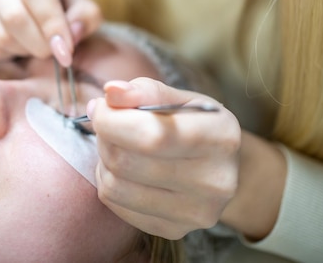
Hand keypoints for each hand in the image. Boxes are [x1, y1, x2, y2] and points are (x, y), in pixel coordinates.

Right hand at [0, 0, 101, 63]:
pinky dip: (5, 55)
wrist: (30, 2)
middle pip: (13, 14)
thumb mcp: (80, 6)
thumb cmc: (56, 1)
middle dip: (38, 43)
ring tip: (36, 45)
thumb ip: (85, 18)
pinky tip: (17, 45)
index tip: (65, 48)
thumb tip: (71, 34)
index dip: (50, 22)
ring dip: (23, 50)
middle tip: (52, 52)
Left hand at [88, 77, 240, 238]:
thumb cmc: (196, 123)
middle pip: (127, 161)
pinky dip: (110, 181)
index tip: (101, 106)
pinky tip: (125, 168)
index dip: (113, 120)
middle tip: (108, 121)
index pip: (152, 135)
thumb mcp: (180, 97)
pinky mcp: (175, 230)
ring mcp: (196, 212)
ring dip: (103, 159)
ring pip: (115, 186)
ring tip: (117, 144)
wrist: (222, 166)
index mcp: (221, 137)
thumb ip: (146, 91)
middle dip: (105, 136)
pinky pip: (116, 205)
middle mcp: (214, 181)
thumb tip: (110, 92)